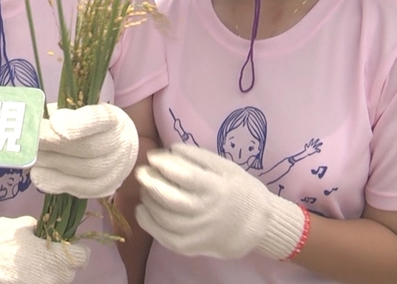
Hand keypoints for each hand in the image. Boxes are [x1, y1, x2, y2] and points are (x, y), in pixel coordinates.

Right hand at [0, 216, 88, 283]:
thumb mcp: (21, 225)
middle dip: (61, 264)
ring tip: (33, 266)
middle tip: (48, 256)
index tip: (69, 247)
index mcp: (52, 256)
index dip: (77, 250)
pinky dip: (37, 280)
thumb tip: (49, 231)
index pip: (82, 257)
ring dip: (49, 274)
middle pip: (69, 273)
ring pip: (55, 282)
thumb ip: (40, 228)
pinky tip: (24, 274)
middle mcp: (49, 277)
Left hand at [30, 103, 137, 197]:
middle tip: (29, 140)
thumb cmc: (88, 125)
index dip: (78, 124)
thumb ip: (61, 115)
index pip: (100, 119)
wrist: (117, 146)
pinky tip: (38, 174)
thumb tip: (34, 122)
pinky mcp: (105, 188)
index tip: (54, 123)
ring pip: (84, 170)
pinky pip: (81, 189)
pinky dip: (56, 182)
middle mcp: (120, 144)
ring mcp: (116, 169)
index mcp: (113, 118)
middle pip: (88, 148)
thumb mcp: (78, 110)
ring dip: (52, 163)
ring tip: (31, 156)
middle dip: (54, 144)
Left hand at [135, 143, 306, 259]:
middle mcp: (206, 212)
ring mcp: (197, 232)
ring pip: (164, 217)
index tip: (152, 157)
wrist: (255, 225)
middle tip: (141, 172)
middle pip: (171, 199)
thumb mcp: (226, 167)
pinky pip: (164, 237)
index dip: (165, 166)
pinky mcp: (190, 246)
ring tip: (145, 188)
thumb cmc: (238, 190)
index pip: (187, 178)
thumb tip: (172, 149)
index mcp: (217, 189)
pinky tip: (142, 209)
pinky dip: (148, 223)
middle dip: (150, 183)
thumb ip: (199, 157)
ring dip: (148, 200)